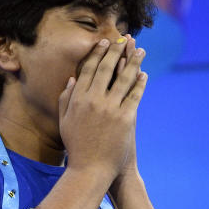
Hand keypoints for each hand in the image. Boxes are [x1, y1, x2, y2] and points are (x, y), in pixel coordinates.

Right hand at [57, 35, 146, 180]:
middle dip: (116, 51)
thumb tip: (72, 79)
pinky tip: (143, 74)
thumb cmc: (76, 147)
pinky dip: (139, 83)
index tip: (104, 43)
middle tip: (124, 39)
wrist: (90, 169)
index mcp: (77, 99)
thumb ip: (65, 99)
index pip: (88, 69)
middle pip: (106, 69)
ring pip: (123, 79)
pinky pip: (134, 96)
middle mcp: (93, 100)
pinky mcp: (125, 119)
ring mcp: (110, 109)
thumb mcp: (65, 121)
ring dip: (133, 62)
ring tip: (140, 50)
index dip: (97, 54)